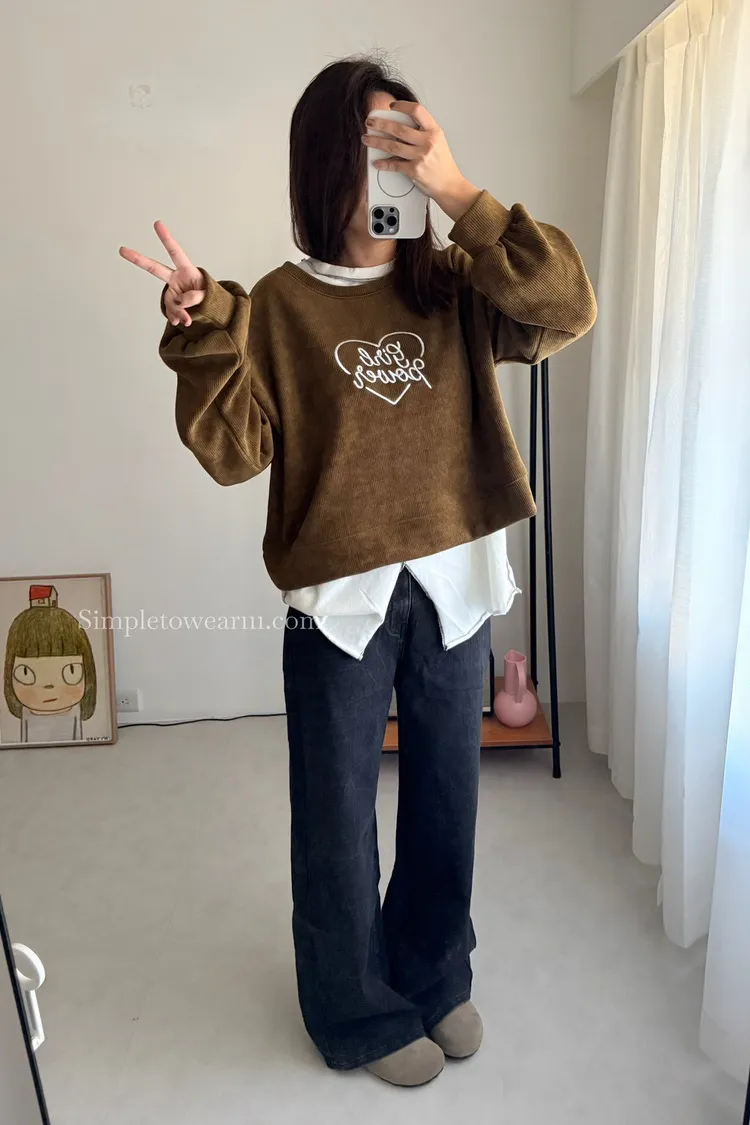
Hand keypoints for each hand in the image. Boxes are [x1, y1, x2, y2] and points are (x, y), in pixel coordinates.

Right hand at [119, 223, 204, 326]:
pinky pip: (172, 313)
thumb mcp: (208, 294)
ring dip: (179, 311)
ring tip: (188, 319)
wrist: (210, 309)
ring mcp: (172, 292)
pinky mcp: (172, 305)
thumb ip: (195, 297)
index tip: (157, 223)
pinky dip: (178, 318)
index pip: (175, 252)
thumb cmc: (210, 296)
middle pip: (154, 268)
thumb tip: (179, 303)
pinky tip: (183, 321)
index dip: (166, 239)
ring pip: (170, 301)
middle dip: (138, 259)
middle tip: (122, 250)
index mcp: (186, 270)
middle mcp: (176, 279)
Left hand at [362, 101, 481, 222]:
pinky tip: (376, 161)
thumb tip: (401, 124)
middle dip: (381, 124)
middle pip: (399, 128)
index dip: (402, 106)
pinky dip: (383, 163)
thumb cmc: (442, 164)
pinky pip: (394, 164)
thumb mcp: (438, 141)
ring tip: (366, 139)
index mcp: (434, 131)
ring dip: (376, 142)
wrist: (449, 184)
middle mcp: (427, 142)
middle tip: (370, 122)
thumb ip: (423, 132)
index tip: (391, 106)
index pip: (417, 110)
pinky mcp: (414, 170)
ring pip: (393, 145)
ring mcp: (421, 156)